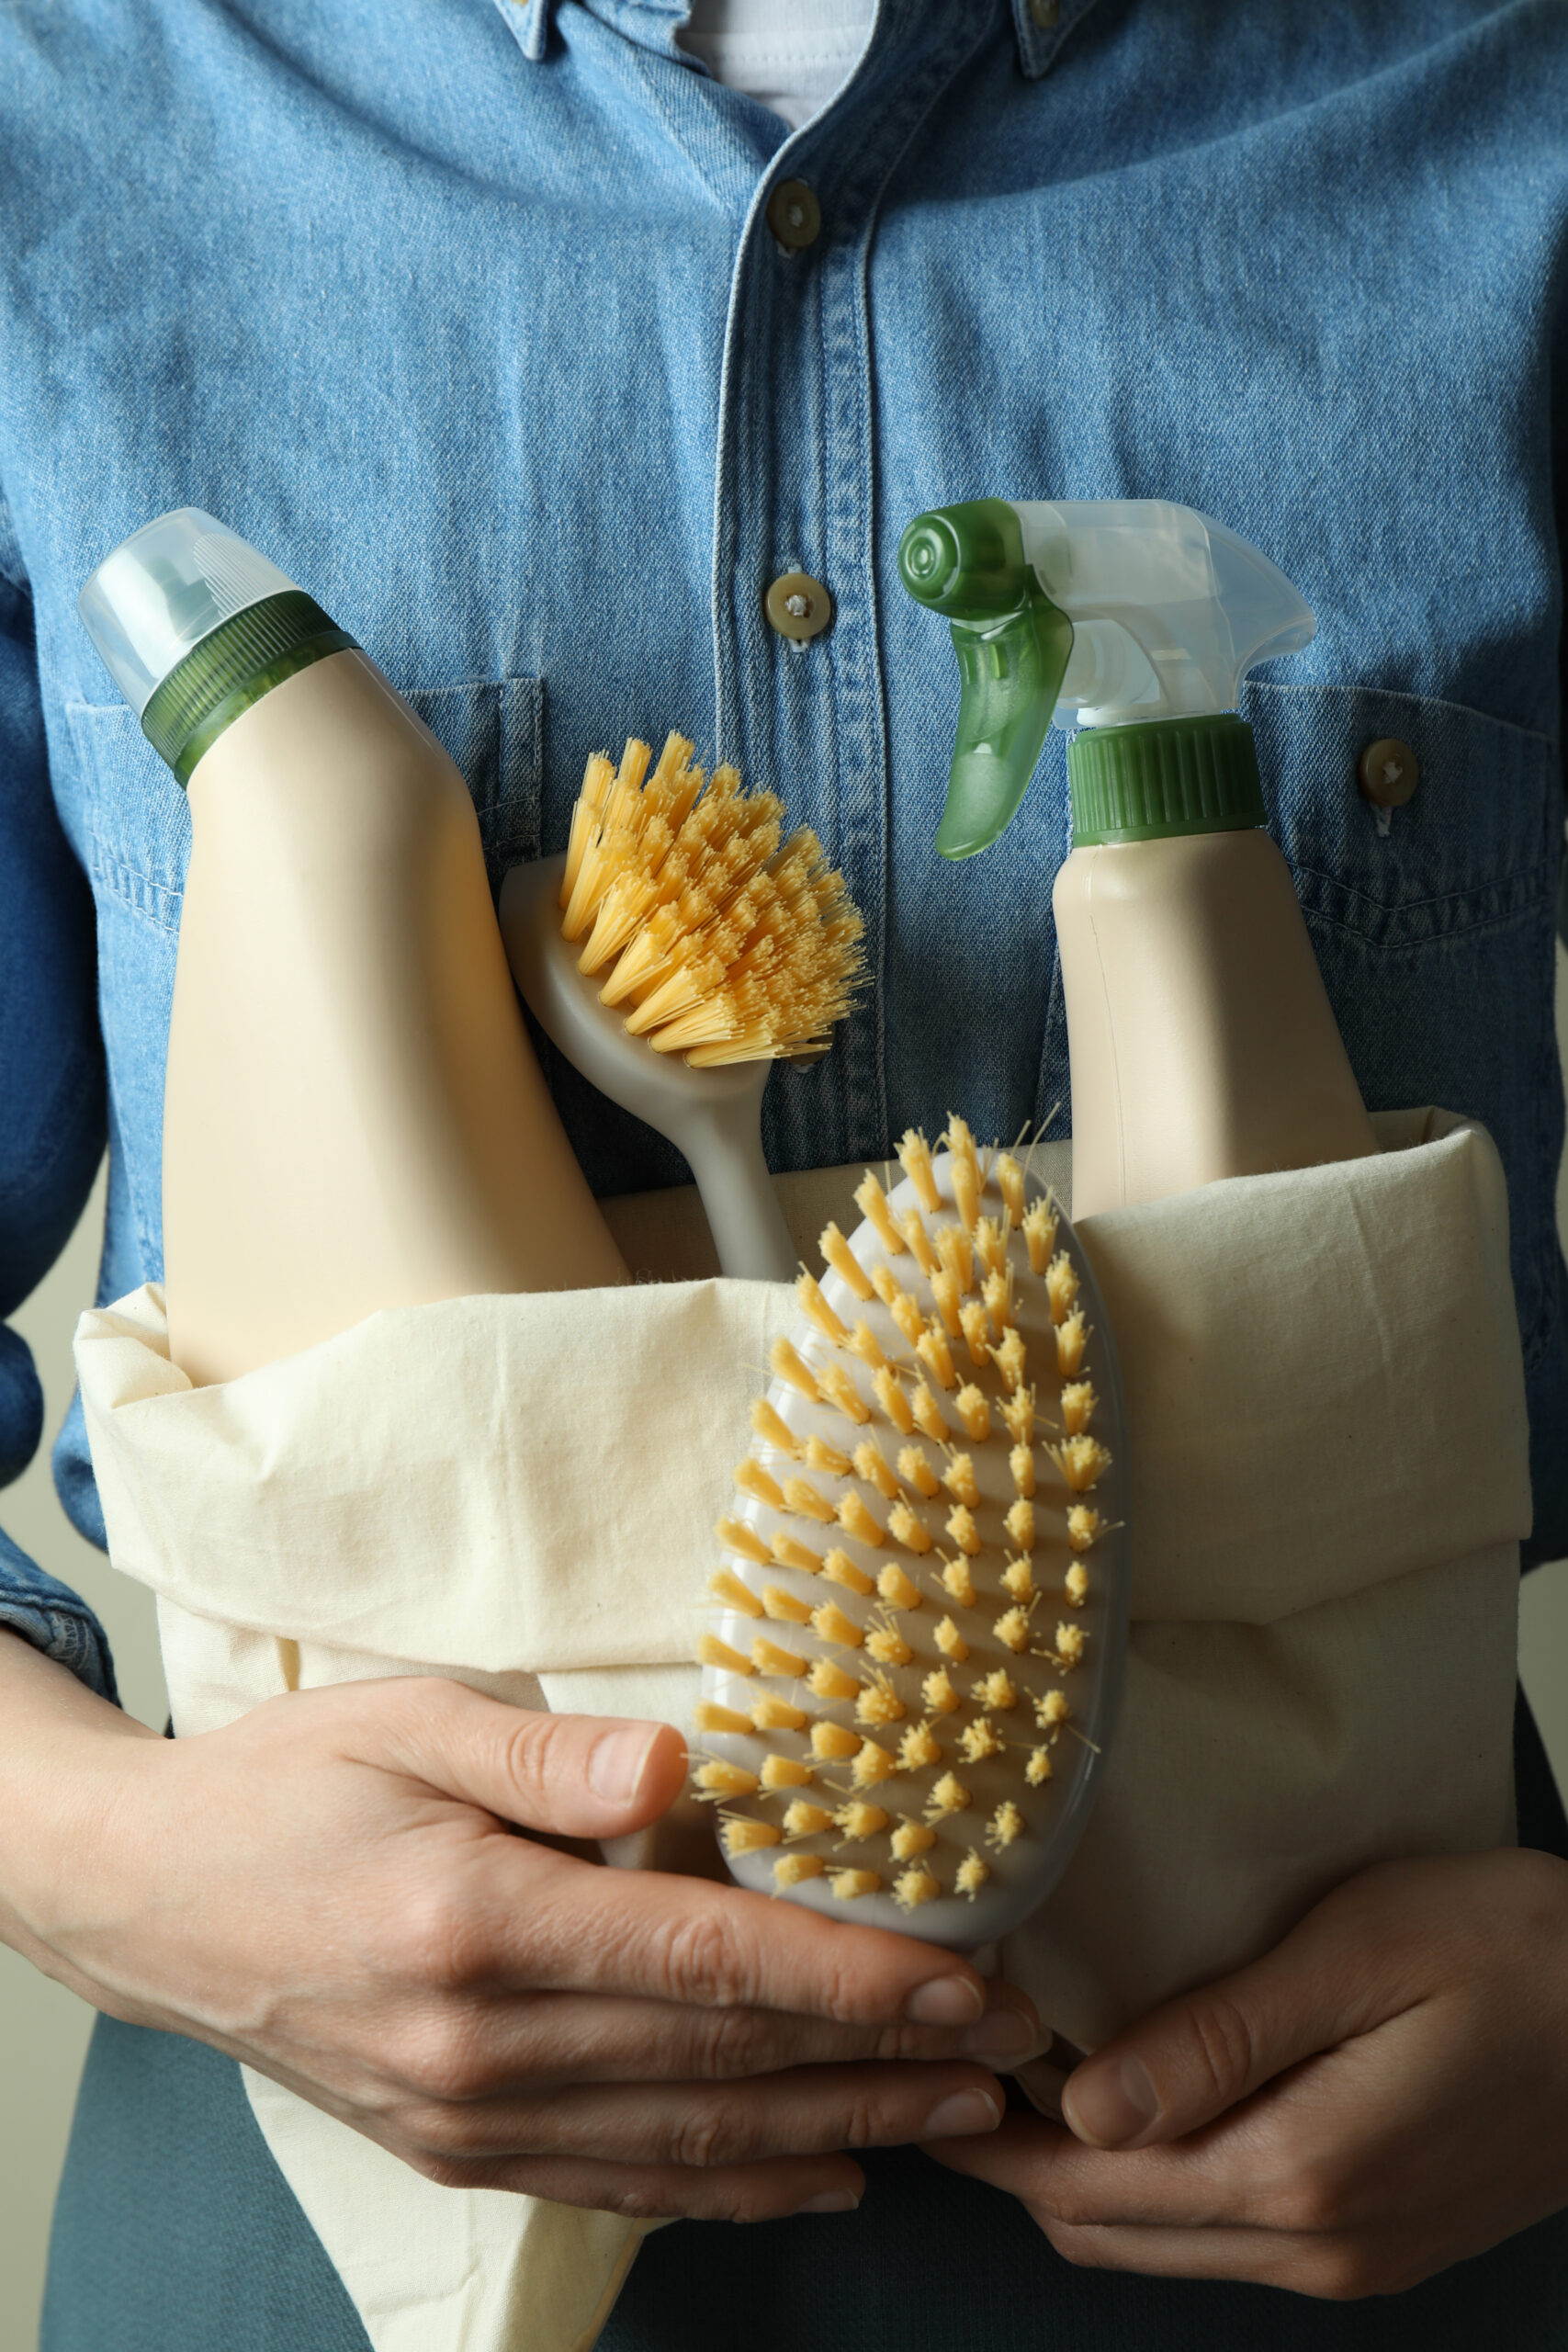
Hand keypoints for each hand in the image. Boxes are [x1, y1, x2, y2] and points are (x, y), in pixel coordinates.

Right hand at [0, 1636, 1040, 2220]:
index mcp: (479, 1925)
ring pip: (693, 2138)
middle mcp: (483, 2046)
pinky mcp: (461, 2151)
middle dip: (881, 2061)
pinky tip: (823, 2179)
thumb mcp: (405, 1722)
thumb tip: (678, 1772)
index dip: (849, 1981)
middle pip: (723, 2063)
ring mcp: (470, 2119)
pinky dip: (734, 2190)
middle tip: (1012, 2053)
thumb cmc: (290, 1783)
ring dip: (839, 2131)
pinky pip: (624, 2183)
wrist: (152, 1901)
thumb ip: (543, 1755)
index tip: (968, 1983)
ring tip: (958, 2116)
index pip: (706, 1962)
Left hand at [927, 1850, 1567, 2296]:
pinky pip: (1224, 2236)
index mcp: (1298, 2173)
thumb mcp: (1358, 1951)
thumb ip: (1219, 2036)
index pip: (1084, 2187)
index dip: (987, 2137)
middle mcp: (1318, 2245)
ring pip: (1158, 2244)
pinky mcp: (1377, 2245)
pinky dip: (1151, 2187)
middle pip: (1104, 2230)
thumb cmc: (1514, 1951)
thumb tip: (1084, 2109)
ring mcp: (1352, 2259)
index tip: (932, 2066)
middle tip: (957, 2064)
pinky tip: (1135, 2108)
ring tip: (1022, 2076)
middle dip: (1011, 2163)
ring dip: (1076, 2177)